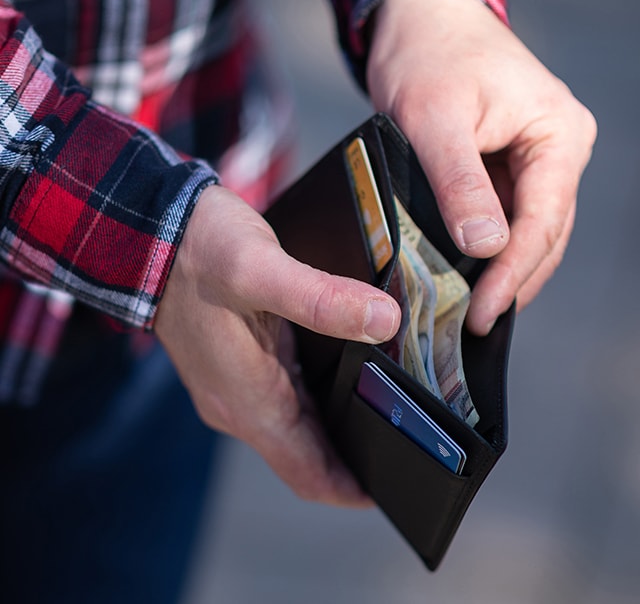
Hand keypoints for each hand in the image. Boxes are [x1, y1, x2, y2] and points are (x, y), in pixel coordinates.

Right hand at [154, 185, 400, 506]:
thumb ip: (321, 297)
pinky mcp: (238, 366)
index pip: (308, 473)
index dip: (353, 488)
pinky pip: (286, 403)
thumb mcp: (261, 267)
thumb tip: (384, 320)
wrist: (147, 230)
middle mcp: (239, 405)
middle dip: (357, 460)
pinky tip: (352, 381)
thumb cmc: (198, 249)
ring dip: (340, 433)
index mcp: (248, 400)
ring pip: (298, 431)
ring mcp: (235, 388)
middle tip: (412, 447)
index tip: (400, 486)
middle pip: (308, 458)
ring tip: (393, 419)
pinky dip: (321, 404)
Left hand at [367, 0, 595, 334]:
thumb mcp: (435, 119)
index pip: (544, 220)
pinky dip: (492, 246)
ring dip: (504, 269)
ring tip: (472, 309)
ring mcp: (542, 158)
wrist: (423, 19)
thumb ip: (461, 183)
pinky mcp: (516, 164)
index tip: (482, 313)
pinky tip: (469, 273)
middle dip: (513, 280)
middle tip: (475, 322)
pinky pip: (511, 215)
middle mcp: (562, 149)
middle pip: (545, 232)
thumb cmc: (430, 55)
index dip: (514, 273)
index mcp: (560, 134)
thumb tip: (486, 248)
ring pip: (530, 229)